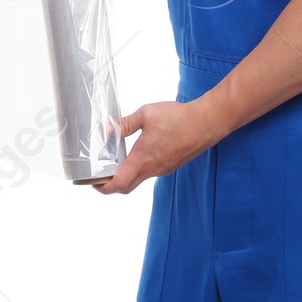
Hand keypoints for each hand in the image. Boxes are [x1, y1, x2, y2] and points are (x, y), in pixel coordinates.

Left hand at [93, 100, 216, 194]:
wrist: (207, 122)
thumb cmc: (179, 118)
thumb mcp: (146, 114)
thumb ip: (125, 124)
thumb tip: (108, 130)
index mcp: (142, 159)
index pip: (117, 184)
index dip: (102, 187)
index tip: (93, 182)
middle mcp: (152, 169)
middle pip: (126, 187)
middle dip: (111, 185)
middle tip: (101, 175)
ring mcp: (163, 169)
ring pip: (139, 179)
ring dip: (126, 175)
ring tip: (118, 160)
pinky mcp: (171, 165)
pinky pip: (151, 172)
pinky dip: (140, 168)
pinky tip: (140, 152)